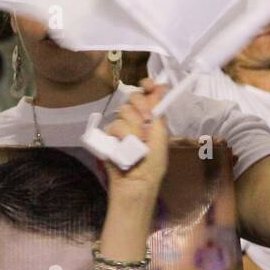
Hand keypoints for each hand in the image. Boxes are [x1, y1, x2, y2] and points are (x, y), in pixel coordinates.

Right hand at [103, 79, 168, 195]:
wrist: (135, 184)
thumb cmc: (152, 166)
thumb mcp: (161, 139)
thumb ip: (159, 115)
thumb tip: (159, 90)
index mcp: (152, 120)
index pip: (149, 96)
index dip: (148, 87)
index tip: (148, 85)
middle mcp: (137, 120)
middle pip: (134, 99)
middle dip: (140, 107)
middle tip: (146, 122)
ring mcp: (122, 128)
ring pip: (123, 113)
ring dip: (132, 128)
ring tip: (136, 144)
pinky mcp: (108, 136)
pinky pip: (112, 126)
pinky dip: (119, 136)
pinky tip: (122, 147)